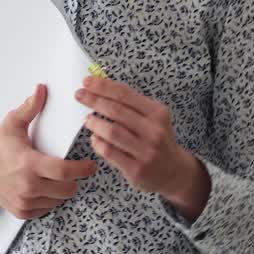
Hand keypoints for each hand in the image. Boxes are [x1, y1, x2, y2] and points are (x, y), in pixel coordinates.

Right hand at [0, 83, 98, 219]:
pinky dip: (50, 200)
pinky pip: (47, 209)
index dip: (82, 169)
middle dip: (74, 179)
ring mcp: (25, 202)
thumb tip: (42, 89)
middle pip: (67, 189)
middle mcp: (28, 186)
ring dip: (62, 190)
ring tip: (56, 177)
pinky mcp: (22, 212)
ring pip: (59, 200)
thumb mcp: (12, 123)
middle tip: (73, 170)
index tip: (91, 165)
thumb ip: (30, 107)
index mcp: (28, 164)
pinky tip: (44, 187)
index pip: (64, 171)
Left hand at [76, 76, 202, 202]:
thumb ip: (131, 105)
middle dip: (94, 100)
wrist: (174, 172)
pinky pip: (110, 152)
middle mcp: (154, 131)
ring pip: (112, 132)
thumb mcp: (153, 118)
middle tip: (79, 95)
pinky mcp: (136, 169)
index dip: (103, 86)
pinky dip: (98, 143)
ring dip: (95, 123)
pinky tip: (95, 138)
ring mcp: (146, 151)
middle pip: (116, 111)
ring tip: (88, 119)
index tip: (87, 81)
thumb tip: (100, 88)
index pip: (125, 94)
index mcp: (158, 113)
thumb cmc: (157, 140)